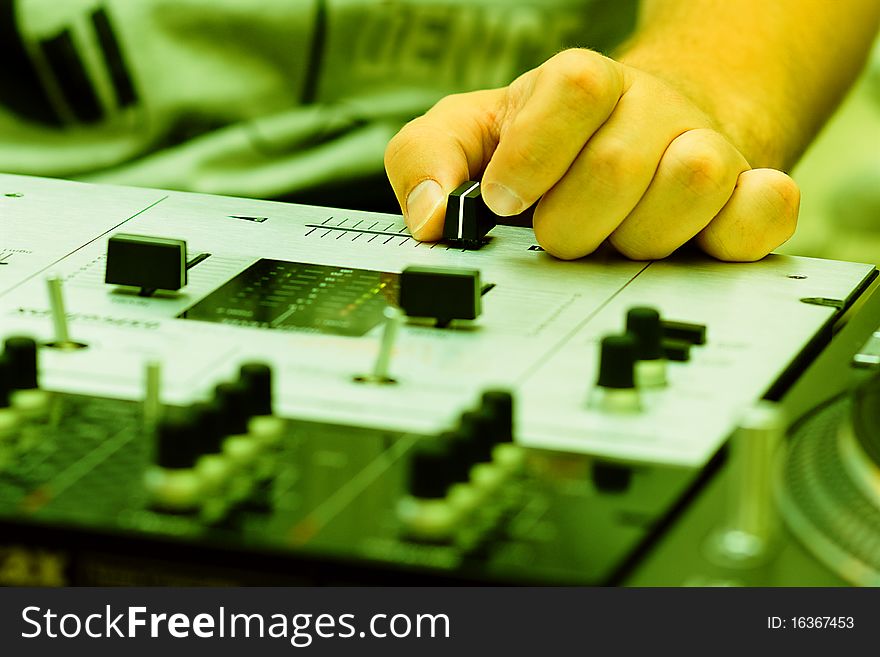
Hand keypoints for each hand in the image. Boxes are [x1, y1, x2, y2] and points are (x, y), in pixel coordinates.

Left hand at [384, 48, 798, 260]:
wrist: (634, 139)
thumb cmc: (545, 145)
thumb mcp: (470, 137)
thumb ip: (428, 159)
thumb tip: (431, 216)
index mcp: (579, 86)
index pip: (576, 87)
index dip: (536, 155)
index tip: (507, 200)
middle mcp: (650, 109)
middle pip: (620, 162)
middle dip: (573, 223)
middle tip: (557, 235)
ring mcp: (707, 148)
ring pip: (695, 181)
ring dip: (637, 236)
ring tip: (617, 242)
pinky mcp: (749, 195)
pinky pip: (767, 210)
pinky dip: (731, 234)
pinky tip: (688, 246)